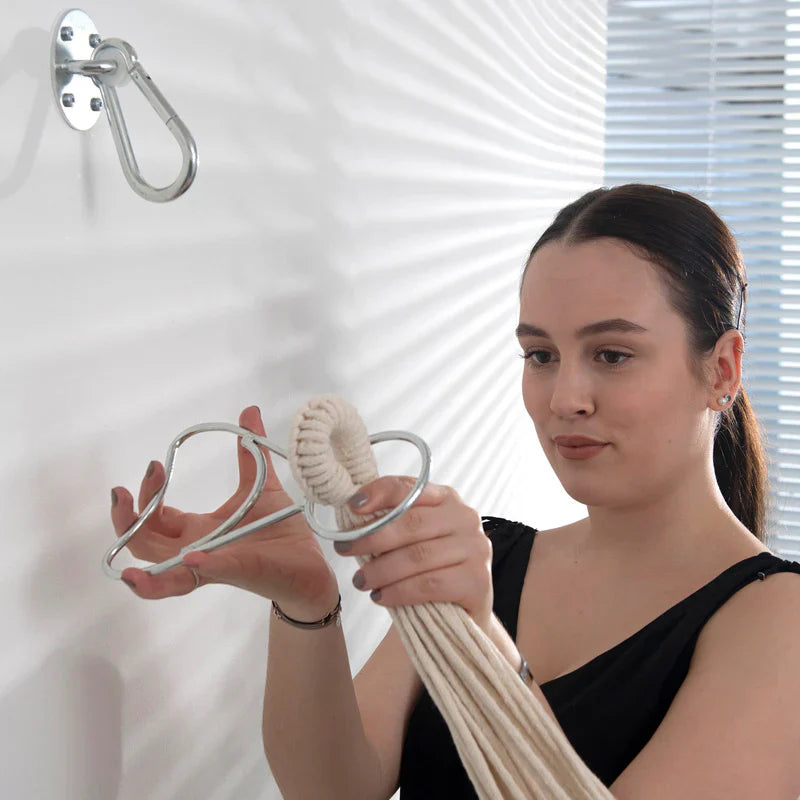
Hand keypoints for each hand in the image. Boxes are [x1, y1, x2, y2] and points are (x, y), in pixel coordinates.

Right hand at [109, 406, 336, 605]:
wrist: (311, 563)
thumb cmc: (281, 529)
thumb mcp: (261, 484)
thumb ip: (251, 452)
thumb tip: (248, 411)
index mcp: (198, 529)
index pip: (155, 517)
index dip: (146, 494)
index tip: (155, 464)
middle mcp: (196, 551)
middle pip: (143, 543)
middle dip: (126, 518)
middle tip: (121, 490)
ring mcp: (213, 565)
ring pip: (163, 573)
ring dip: (143, 564)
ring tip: (128, 554)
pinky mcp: (239, 571)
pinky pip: (210, 572)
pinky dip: (197, 565)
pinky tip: (190, 555)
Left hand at [334, 476, 493, 633]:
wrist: (463, 612)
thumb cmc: (431, 568)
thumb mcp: (413, 539)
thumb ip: (393, 523)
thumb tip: (352, 519)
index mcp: (447, 499)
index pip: (411, 488)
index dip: (379, 494)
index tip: (352, 507)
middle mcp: (465, 518)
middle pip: (411, 523)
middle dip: (371, 537)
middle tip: (344, 550)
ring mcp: (475, 549)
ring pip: (417, 556)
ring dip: (381, 570)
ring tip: (360, 581)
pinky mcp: (477, 581)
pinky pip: (429, 585)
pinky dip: (399, 592)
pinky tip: (381, 597)